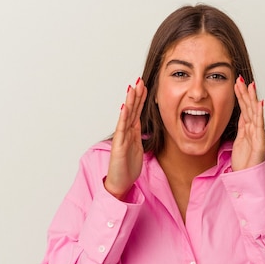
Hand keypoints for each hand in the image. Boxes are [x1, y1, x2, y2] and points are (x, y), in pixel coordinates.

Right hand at [104, 78, 147, 198]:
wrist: (120, 183)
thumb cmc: (128, 168)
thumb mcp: (138, 148)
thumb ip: (138, 136)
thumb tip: (142, 127)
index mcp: (132, 132)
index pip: (137, 111)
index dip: (141, 99)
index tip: (145, 86)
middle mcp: (126, 132)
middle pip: (132, 110)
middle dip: (136, 95)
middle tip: (140, 80)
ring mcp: (121, 138)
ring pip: (126, 116)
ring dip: (130, 101)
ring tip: (132, 88)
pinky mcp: (118, 146)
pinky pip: (122, 130)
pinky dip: (123, 118)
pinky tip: (125, 107)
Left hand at [232, 76, 264, 170]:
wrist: (247, 176)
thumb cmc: (244, 162)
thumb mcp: (239, 140)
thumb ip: (242, 127)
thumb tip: (242, 114)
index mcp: (248, 128)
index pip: (244, 108)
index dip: (241, 95)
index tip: (236, 83)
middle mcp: (254, 129)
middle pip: (249, 107)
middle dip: (245, 92)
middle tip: (241, 78)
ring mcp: (258, 134)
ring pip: (254, 112)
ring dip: (252, 98)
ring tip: (250, 85)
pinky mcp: (260, 141)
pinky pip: (259, 125)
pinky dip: (260, 114)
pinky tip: (259, 103)